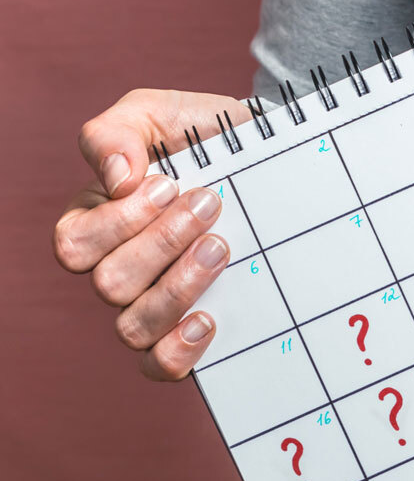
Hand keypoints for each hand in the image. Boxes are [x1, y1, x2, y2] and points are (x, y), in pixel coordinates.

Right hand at [53, 89, 249, 379]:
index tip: (170, 183)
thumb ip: (116, 133)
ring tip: (222, 247)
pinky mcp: (189, 332)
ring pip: (133, 326)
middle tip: (210, 206)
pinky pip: (160, 366)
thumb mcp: (159, 114)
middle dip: (162, 243)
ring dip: (179, 286)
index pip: (76, 244)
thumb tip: (114, 178)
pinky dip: (177, 351)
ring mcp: (153, 306)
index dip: (120, 220)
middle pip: (108, 283)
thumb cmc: (207, 138)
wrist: (270, 161)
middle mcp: (118, 270)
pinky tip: (209, 320)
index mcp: (96, 221)